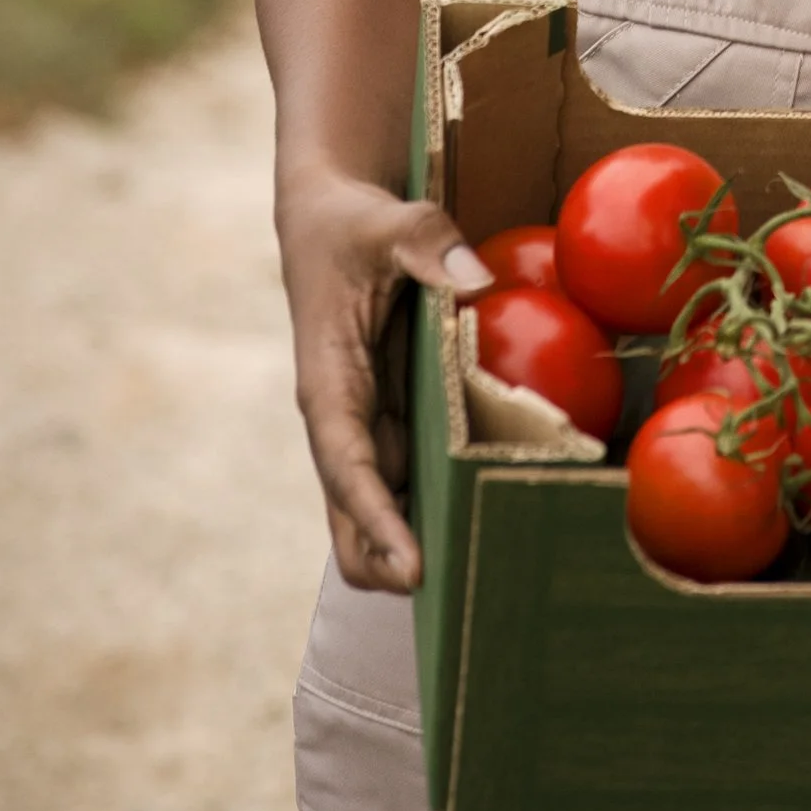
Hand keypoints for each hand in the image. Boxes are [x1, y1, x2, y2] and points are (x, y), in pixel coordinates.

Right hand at [277, 162, 492, 591]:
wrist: (327, 216)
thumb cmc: (351, 222)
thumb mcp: (386, 219)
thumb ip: (426, 240)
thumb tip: (476, 277)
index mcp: (328, 381)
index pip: (346, 465)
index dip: (374, 520)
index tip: (411, 569)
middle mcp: (342, 417)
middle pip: (354, 512)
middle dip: (389, 559)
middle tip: (454, 594)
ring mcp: (366, 422)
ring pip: (379, 506)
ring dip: (412, 543)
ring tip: (475, 580)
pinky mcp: (390, 415)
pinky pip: (408, 475)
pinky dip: (433, 505)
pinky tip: (484, 522)